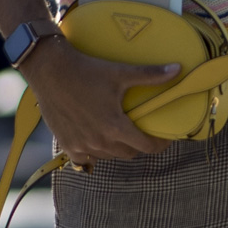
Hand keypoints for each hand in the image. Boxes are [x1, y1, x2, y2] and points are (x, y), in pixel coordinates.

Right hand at [20, 36, 178, 167]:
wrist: (50, 70)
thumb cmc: (87, 70)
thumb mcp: (120, 73)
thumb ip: (150, 75)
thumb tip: (178, 69)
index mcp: (115, 127)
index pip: (147, 147)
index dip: (160, 144)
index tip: (165, 138)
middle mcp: (100, 141)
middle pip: (129, 153)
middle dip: (139, 145)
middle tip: (142, 132)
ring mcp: (82, 145)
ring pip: (109, 156)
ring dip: (118, 148)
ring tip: (120, 134)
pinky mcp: (67, 144)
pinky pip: (87, 158)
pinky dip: (95, 152)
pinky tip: (97, 140)